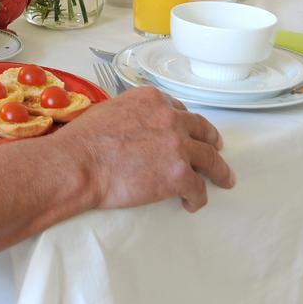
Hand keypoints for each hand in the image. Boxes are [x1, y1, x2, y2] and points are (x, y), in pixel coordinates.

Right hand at [67, 86, 234, 212]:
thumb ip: (131, 115)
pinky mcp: (179, 175)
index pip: (179, 109)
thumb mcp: (109, 110)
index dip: (186, 123)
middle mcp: (170, 118)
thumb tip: (134, 127)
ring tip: (224, 179)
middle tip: (216, 149)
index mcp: (152, 100)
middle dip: (211, 141)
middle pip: (202, 130)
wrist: (78, 164)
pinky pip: (198, 189)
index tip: (189, 131)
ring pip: (211, 159)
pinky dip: (198, 198)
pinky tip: (191, 203)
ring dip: (219, 171)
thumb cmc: (83, 141)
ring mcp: (178, 147)